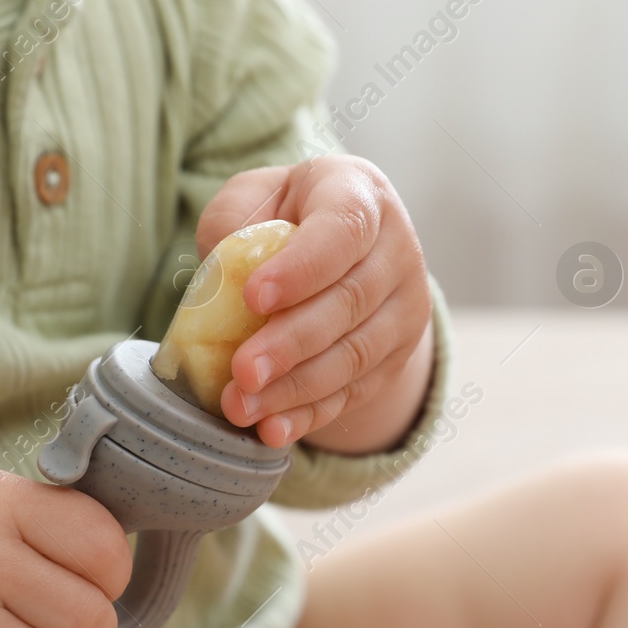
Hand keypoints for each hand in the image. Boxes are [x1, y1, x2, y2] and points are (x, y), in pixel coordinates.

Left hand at [195, 155, 433, 449]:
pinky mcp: (398, 357)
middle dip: (292, 343)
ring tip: (242, 407)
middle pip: (351, 303)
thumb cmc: (285, 216)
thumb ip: (234, 224)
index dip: (301, 269)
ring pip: (356, 356)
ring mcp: (405, 309)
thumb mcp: (254, 198)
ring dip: (296, 389)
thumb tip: (222, 278)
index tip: (254, 299)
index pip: (342, 231)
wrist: (341, 250)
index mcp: (361, 197)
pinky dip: (310, 415)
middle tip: (242, 372)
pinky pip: (355, 392)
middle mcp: (397, 251)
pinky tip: (271, 431)